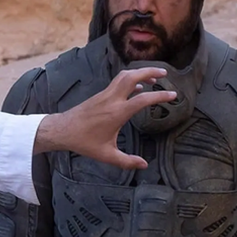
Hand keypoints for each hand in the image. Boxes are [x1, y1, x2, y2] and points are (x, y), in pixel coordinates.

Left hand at [34, 66, 173, 167]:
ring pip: (124, 76)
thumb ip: (126, 161)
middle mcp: (112, 99)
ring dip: (140, 72)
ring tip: (154, 78)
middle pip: (133, 76)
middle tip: (166, 72)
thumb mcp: (106, 155)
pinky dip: (130, 80)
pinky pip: (118, 82)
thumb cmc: (84, 142)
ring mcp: (105, 95)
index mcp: (117, 113)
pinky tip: (137, 88)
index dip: (160, 96)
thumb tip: (144, 165)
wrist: (63, 130)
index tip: (173, 95)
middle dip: (150, 71)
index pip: (143, 99)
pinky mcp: (100, 95)